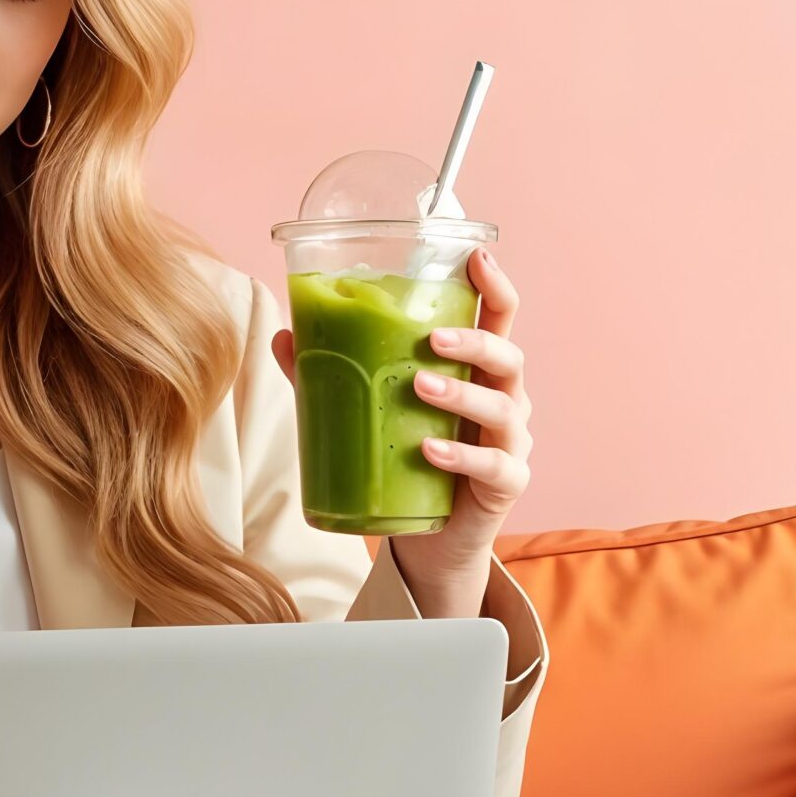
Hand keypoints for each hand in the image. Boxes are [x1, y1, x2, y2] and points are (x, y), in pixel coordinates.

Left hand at [271, 243, 533, 599]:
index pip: (499, 318)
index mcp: (479, 371)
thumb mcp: (374, 410)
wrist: (430, 539)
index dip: (495, 285)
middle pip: (509, 357)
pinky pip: (493, 467)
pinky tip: (430, 451)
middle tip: (431, 339)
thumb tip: (284, 335)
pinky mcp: (506, 486)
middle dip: (474, 343)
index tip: (476, 257)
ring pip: (503, 409)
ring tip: (419, 386)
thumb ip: (332, 374)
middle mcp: (505, 400)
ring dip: (461, 395)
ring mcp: (511, 444)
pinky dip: (462, 457)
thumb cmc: (410, 460)